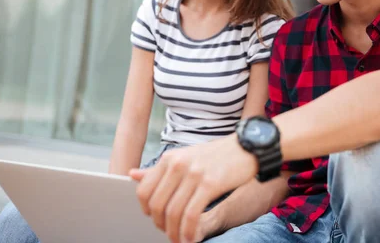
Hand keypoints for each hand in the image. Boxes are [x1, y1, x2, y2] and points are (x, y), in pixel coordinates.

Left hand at [129, 135, 256, 242]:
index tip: (157, 219)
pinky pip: (191, 214)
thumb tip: (132, 175)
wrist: (247, 147)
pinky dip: (188, 231)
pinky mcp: (210, 184)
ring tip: (180, 239)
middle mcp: (177, 164)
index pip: (144, 191)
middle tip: (170, 232)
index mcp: (169, 158)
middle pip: (157, 205)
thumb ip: (161, 169)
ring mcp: (193, 173)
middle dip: (161, 225)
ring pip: (173, 212)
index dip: (147, 211)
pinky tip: (191, 237)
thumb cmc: (217, 155)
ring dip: (174, 232)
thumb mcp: (186, 157)